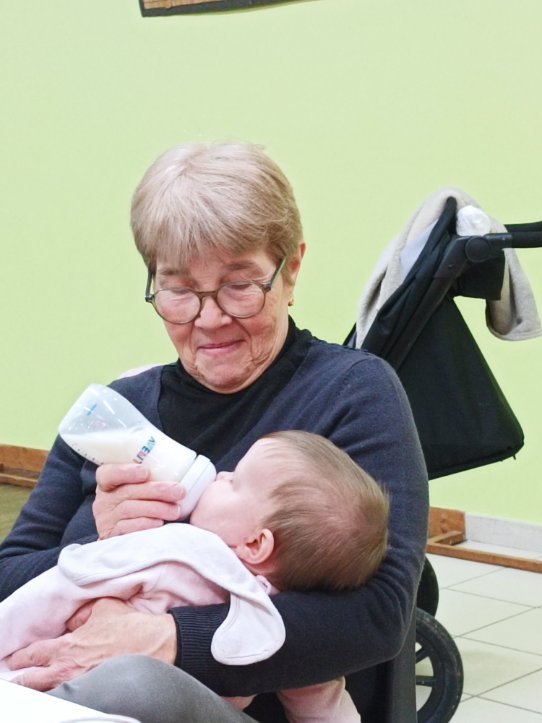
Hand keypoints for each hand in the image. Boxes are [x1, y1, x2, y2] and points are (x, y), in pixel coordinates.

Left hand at [6, 598, 177, 691]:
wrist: (156, 645)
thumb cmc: (131, 626)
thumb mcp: (104, 607)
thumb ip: (82, 615)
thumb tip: (73, 622)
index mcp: (69, 646)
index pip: (34, 654)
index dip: (21, 657)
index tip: (15, 659)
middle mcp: (69, 670)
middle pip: (33, 681)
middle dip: (22, 680)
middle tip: (15, 680)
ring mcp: (81, 686)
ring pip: (49, 694)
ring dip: (41, 689)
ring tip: (35, 688)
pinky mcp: (96, 694)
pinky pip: (71, 698)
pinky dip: (63, 695)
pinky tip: (62, 694)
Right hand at [94, 463, 185, 537]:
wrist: (131, 538)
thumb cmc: (141, 504)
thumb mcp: (139, 487)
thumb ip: (150, 478)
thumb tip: (176, 465)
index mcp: (108, 484)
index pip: (107, 474)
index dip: (125, 472)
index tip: (146, 472)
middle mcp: (104, 501)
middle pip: (126, 492)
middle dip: (156, 490)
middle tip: (179, 491)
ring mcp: (106, 520)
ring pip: (129, 509)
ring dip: (156, 508)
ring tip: (176, 510)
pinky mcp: (112, 537)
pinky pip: (127, 529)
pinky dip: (145, 524)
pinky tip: (159, 523)